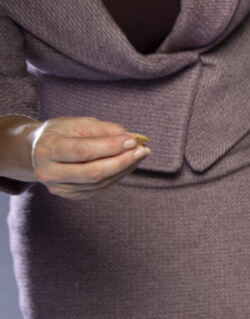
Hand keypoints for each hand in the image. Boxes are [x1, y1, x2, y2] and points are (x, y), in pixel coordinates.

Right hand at [30, 116, 150, 198]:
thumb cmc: (59, 133)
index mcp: (47, 150)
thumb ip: (103, 129)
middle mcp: (50, 172)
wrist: (37, 150)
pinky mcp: (70, 195)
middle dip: (122, 161)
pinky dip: (118, 176)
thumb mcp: (77, 123)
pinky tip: (128, 164)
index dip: (111, 147)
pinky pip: (100, 188)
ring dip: (124, 169)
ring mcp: (59, 188)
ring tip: (140, 154)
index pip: (83, 151)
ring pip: (99, 182)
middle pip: (93, 172)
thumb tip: (131, 137)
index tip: (133, 140)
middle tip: (143, 150)